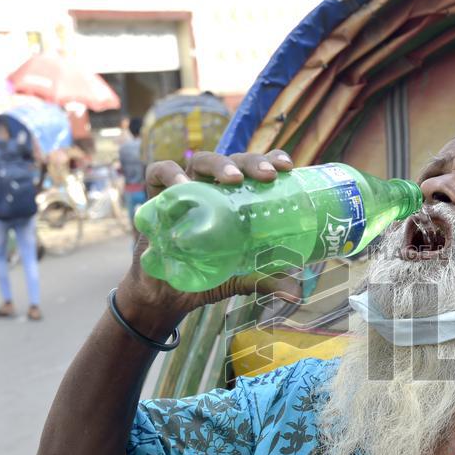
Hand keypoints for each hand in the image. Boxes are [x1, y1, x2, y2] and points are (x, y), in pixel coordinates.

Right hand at [118, 149, 300, 325]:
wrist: (167, 295)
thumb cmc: (206, 277)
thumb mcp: (240, 279)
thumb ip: (266, 280)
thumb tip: (296, 291)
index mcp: (237, 199)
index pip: (256, 169)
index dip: (272, 160)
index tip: (288, 168)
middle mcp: (214, 188)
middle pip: (234, 161)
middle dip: (252, 162)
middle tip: (268, 177)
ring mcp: (186, 188)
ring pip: (202, 161)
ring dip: (219, 163)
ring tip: (233, 178)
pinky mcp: (158, 196)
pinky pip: (159, 173)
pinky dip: (170, 174)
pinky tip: (182, 184)